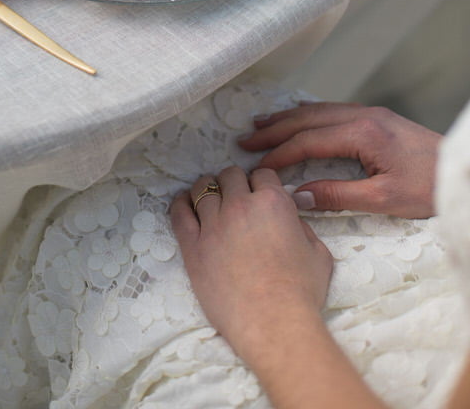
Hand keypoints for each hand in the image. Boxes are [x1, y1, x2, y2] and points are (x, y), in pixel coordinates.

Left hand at [170, 166, 332, 365]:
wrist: (274, 324)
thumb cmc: (301, 293)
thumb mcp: (318, 253)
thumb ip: (303, 227)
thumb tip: (291, 220)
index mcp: (273, 202)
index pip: (262, 174)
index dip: (261, 182)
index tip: (259, 191)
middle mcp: (240, 206)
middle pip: (230, 175)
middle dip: (235, 182)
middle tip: (236, 196)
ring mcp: (213, 225)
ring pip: (203, 188)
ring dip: (208, 188)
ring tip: (209, 196)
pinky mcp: (193, 246)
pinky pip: (179, 213)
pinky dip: (181, 203)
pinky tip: (184, 203)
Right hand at [238, 102, 441, 217]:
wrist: (462, 169)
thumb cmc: (430, 186)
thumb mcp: (384, 199)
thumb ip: (337, 195)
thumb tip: (296, 197)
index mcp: (363, 133)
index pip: (308, 141)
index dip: (279, 154)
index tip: (257, 167)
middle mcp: (363, 116)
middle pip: (307, 119)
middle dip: (274, 130)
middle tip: (245, 140)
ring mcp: (371, 114)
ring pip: (318, 111)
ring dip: (288, 118)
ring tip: (261, 124)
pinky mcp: (377, 118)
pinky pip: (333, 110)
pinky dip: (308, 114)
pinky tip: (299, 118)